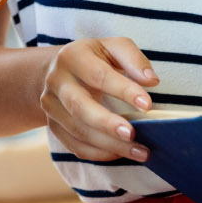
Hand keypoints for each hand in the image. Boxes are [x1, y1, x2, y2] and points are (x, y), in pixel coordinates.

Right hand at [41, 37, 157, 161]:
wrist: (58, 71)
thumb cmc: (94, 58)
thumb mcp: (113, 48)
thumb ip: (134, 59)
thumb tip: (151, 81)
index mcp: (72, 57)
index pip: (98, 76)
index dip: (123, 91)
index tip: (147, 105)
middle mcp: (56, 81)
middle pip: (80, 107)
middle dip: (107, 123)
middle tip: (133, 135)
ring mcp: (51, 106)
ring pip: (78, 131)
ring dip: (109, 145)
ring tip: (139, 152)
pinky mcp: (53, 126)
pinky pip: (75, 146)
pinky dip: (99, 154)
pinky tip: (121, 154)